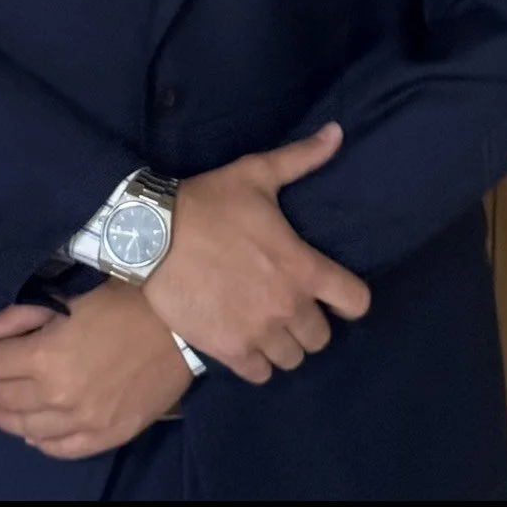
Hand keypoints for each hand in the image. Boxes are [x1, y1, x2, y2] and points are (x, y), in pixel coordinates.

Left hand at [0, 282, 192, 459]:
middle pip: (5, 399)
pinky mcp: (107, 435)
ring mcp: (83, 421)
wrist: (178, 328)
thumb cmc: (123, 304)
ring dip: (6, 420)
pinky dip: (42, 443)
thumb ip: (20, 318)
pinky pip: (63, 449)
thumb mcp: (67, 301)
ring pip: (28, 429)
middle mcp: (57, 396)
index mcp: (45, 357)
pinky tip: (33, 436)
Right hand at [140, 121, 370, 382]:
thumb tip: (337, 132)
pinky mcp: (229, 350)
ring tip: (266, 326)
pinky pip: (260, 375)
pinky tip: (245, 342)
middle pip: (322, 338)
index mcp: (303, 267)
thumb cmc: (207, 203)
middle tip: (287, 306)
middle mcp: (288, 306)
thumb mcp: (256, 174)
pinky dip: (256, 363)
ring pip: (292, 359)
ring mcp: (258, 332)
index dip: (349, 299)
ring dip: (283, 345)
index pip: (356, 302)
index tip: (333, 293)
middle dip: (308, 323)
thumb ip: (301, 158)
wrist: (149, 235)